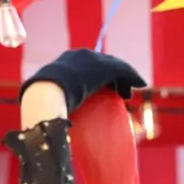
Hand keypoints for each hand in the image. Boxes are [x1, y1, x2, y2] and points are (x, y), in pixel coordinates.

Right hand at [22, 49, 146, 115]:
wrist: (46, 95)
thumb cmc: (42, 106)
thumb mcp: (45, 105)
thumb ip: (50, 110)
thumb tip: (47, 128)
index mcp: (64, 63)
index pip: (86, 66)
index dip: (97, 77)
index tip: (103, 91)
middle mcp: (79, 55)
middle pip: (102, 63)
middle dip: (113, 76)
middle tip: (120, 93)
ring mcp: (91, 59)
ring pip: (115, 66)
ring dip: (126, 77)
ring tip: (129, 93)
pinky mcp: (104, 66)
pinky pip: (123, 70)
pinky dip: (133, 76)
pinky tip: (141, 84)